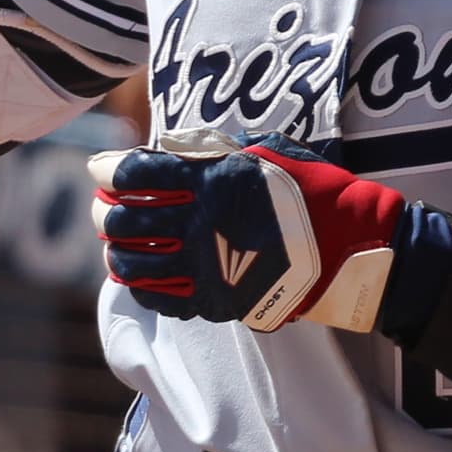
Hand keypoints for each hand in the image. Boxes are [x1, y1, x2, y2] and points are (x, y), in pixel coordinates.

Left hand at [88, 134, 411, 333]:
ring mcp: (205, 267)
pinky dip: (140, 286)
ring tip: (116, 243)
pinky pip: (158, 298)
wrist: (350, 248)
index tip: (101, 168)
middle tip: (103, 206)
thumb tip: (175, 150)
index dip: (108, 170)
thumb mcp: (267, 152)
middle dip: (103, 211)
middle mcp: (200, 224)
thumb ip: (217, 152)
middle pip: (121, 220)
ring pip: (131, 263)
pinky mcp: (216, 301)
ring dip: (115, 251)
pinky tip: (141, 275)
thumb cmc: (313, 191)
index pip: (135, 175)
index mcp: (211, 180)